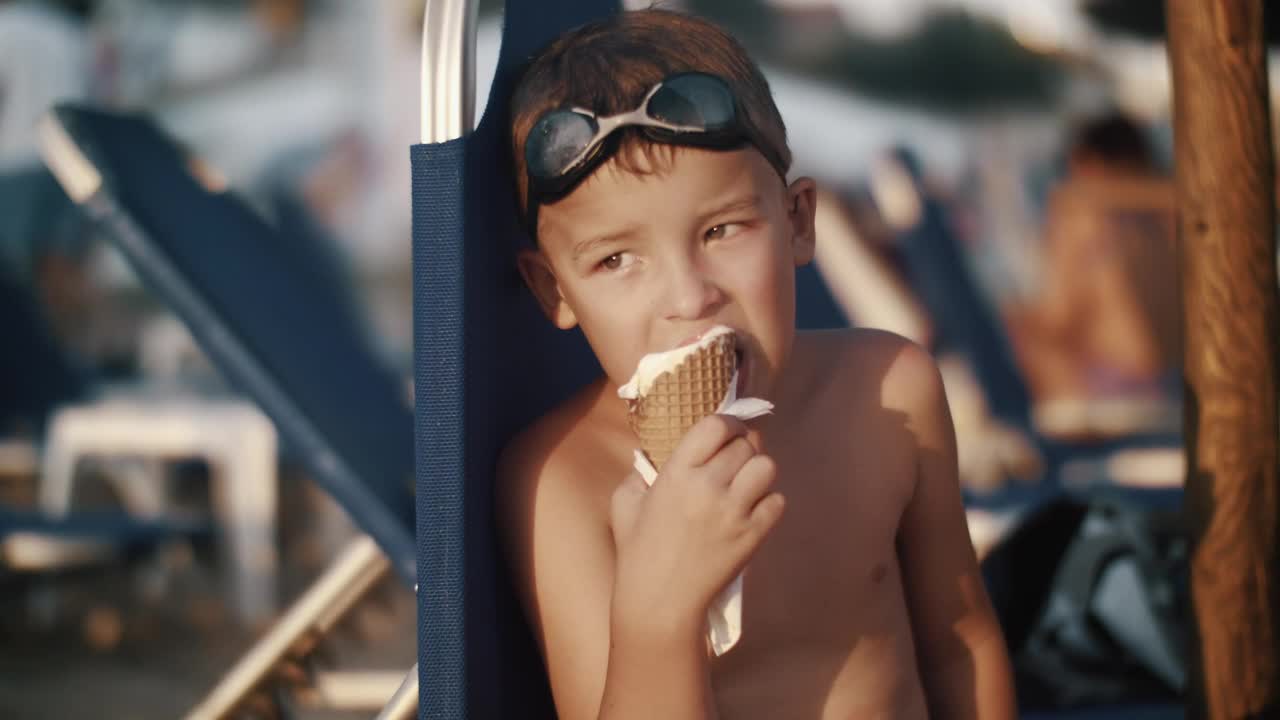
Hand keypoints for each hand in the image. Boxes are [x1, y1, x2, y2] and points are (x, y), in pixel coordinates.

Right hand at [609, 415, 784, 638]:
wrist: (660, 602)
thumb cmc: (638, 553)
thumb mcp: (624, 505)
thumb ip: (638, 475)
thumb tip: (652, 460)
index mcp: (677, 473)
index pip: (716, 426)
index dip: (728, 423)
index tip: (727, 431)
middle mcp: (709, 486)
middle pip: (745, 445)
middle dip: (743, 447)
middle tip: (736, 459)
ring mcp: (734, 511)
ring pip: (767, 467)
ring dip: (758, 471)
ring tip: (747, 482)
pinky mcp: (753, 535)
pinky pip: (777, 501)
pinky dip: (768, 502)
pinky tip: (753, 510)